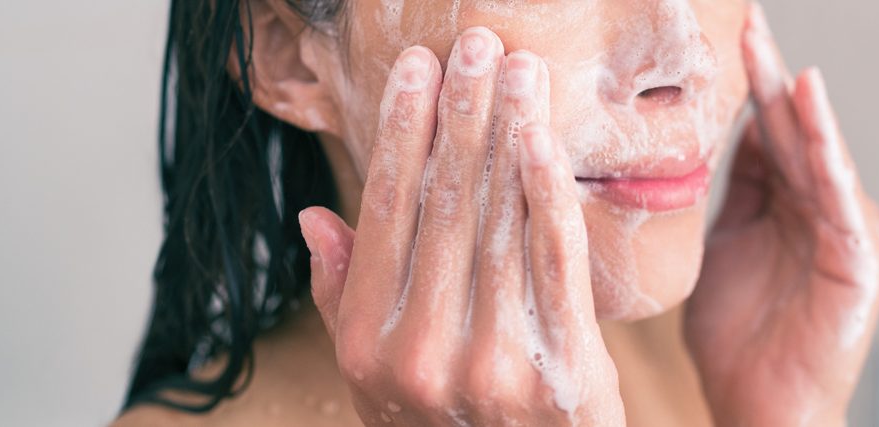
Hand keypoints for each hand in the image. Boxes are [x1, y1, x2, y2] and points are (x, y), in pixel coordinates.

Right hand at [298, 28, 624, 425]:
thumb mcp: (374, 379)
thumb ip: (344, 299)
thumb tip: (315, 219)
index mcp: (369, 343)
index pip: (385, 214)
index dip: (401, 134)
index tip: (416, 71)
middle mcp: (422, 351)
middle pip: (444, 205)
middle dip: (461, 115)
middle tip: (476, 46)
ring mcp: (493, 363)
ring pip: (500, 223)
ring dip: (509, 135)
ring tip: (519, 72)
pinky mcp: (563, 370)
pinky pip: (556, 263)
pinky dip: (549, 195)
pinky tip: (544, 141)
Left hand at [684, 4, 878, 425]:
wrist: (760, 410)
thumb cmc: (740, 344)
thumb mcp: (720, 249)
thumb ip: (729, 197)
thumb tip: (716, 141)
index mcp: (790, 210)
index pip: (770, 137)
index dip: (749, 89)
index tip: (731, 40)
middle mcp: (824, 214)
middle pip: (795, 135)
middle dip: (769, 80)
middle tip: (748, 25)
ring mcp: (847, 234)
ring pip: (818, 156)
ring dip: (795, 105)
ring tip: (771, 54)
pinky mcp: (861, 260)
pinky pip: (839, 195)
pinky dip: (827, 149)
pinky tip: (810, 106)